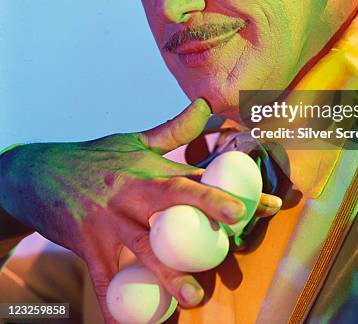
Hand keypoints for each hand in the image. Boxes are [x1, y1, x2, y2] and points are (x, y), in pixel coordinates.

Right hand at [0, 99, 281, 322]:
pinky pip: (103, 278)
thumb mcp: (134, 140)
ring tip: (193, 296)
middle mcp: (132, 192)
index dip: (231, 184)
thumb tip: (207, 105)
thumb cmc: (95, 158)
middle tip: (238, 225)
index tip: (267, 198)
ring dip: (168, 272)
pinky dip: (115, 303)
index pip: (196, 175)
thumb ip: (174, 129)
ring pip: (142, 246)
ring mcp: (109, 221)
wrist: (38, 174)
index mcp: (148, 168)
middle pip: (172, 199)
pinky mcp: (88, 245)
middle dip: (206, 208)